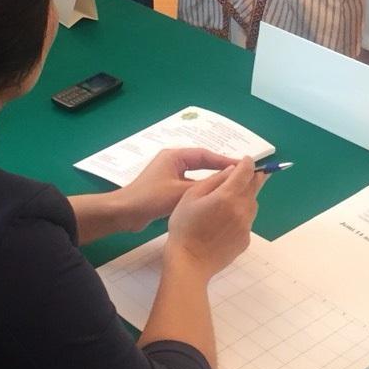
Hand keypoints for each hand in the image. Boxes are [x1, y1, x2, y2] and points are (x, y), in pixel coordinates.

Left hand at [114, 148, 239, 232]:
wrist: (125, 213)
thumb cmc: (151, 198)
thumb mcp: (181, 191)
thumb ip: (205, 184)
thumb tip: (229, 176)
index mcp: (174, 156)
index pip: (205, 155)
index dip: (225, 160)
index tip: (243, 166)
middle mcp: (172, 162)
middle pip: (202, 162)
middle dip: (221, 168)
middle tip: (241, 175)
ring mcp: (169, 174)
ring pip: (197, 175)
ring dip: (212, 180)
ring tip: (231, 186)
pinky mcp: (167, 187)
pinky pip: (190, 185)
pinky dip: (202, 189)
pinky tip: (213, 198)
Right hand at [166, 156, 261, 276]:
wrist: (189, 262)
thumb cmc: (184, 226)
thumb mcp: (191, 196)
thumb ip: (213, 180)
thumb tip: (231, 170)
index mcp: (227, 196)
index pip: (245, 173)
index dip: (248, 163)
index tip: (247, 160)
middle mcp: (241, 210)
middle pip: (254, 187)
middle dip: (254, 177)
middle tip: (254, 171)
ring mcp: (246, 226)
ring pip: (252, 204)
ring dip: (248, 195)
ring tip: (236, 195)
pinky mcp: (245, 240)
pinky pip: (247, 221)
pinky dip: (242, 214)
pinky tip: (227, 219)